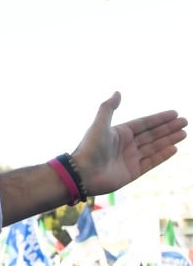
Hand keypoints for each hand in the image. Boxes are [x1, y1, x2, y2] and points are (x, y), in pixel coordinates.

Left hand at [72, 93, 186, 195]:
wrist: (83, 173)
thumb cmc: (90, 148)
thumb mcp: (99, 125)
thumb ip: (108, 108)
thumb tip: (118, 92)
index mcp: (119, 133)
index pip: (144, 124)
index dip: (159, 118)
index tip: (174, 113)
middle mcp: (126, 145)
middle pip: (151, 134)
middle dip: (168, 128)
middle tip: (185, 121)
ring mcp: (130, 159)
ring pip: (154, 147)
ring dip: (169, 139)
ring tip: (184, 133)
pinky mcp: (133, 172)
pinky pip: (151, 161)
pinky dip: (163, 155)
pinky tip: (174, 148)